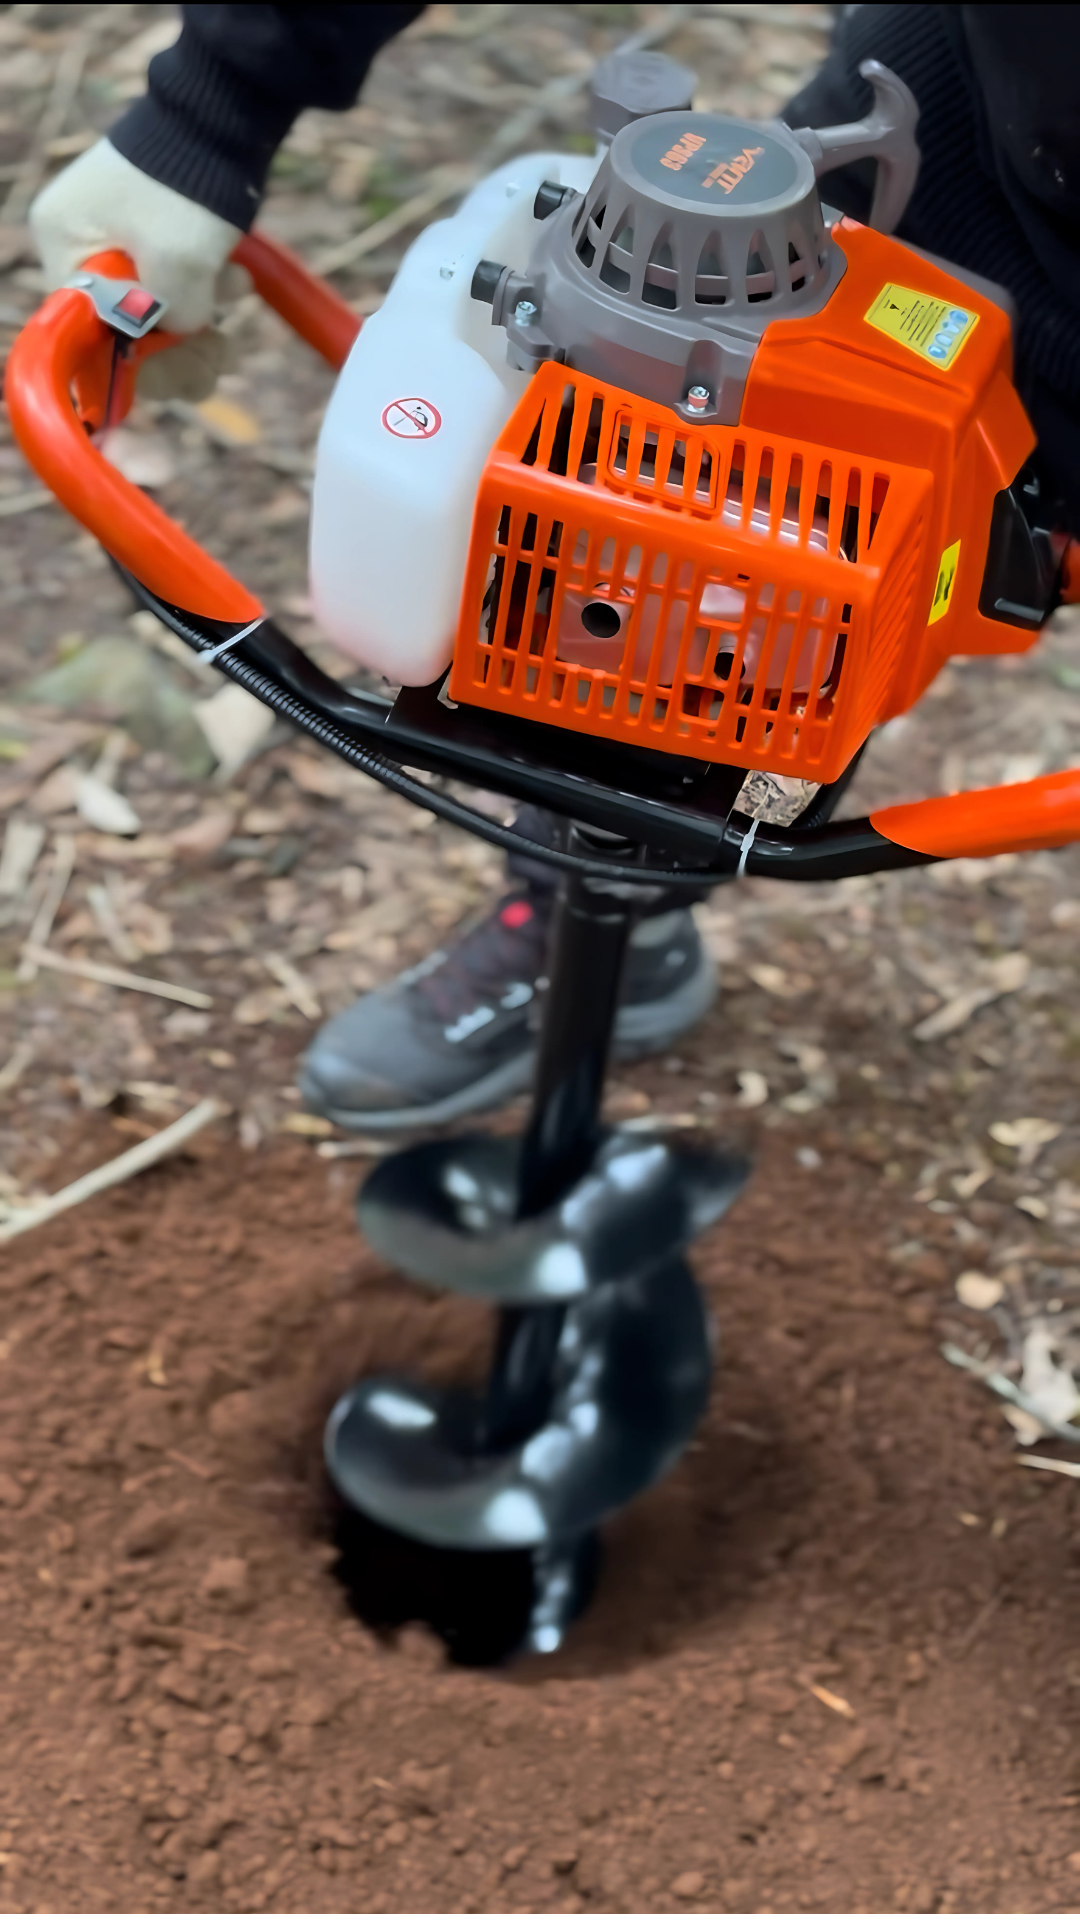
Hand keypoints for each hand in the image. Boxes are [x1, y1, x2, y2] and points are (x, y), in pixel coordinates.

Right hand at [30, 138, 243, 397]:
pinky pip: (177, 289)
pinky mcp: (155, 234)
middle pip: (123, 331)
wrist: (225, 112)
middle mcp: (79, 241)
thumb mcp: (179, 265)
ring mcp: (117, 237)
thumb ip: (172, 321)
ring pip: (158, 315)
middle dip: (178, 347)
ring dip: (203, 323)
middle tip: (221, 350)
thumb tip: (182, 338)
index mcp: (62, 241)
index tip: (178, 370)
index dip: (134, 362)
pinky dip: (207, 294)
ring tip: (234, 297)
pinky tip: (234, 280)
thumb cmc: (190, 184)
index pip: (85, 332)